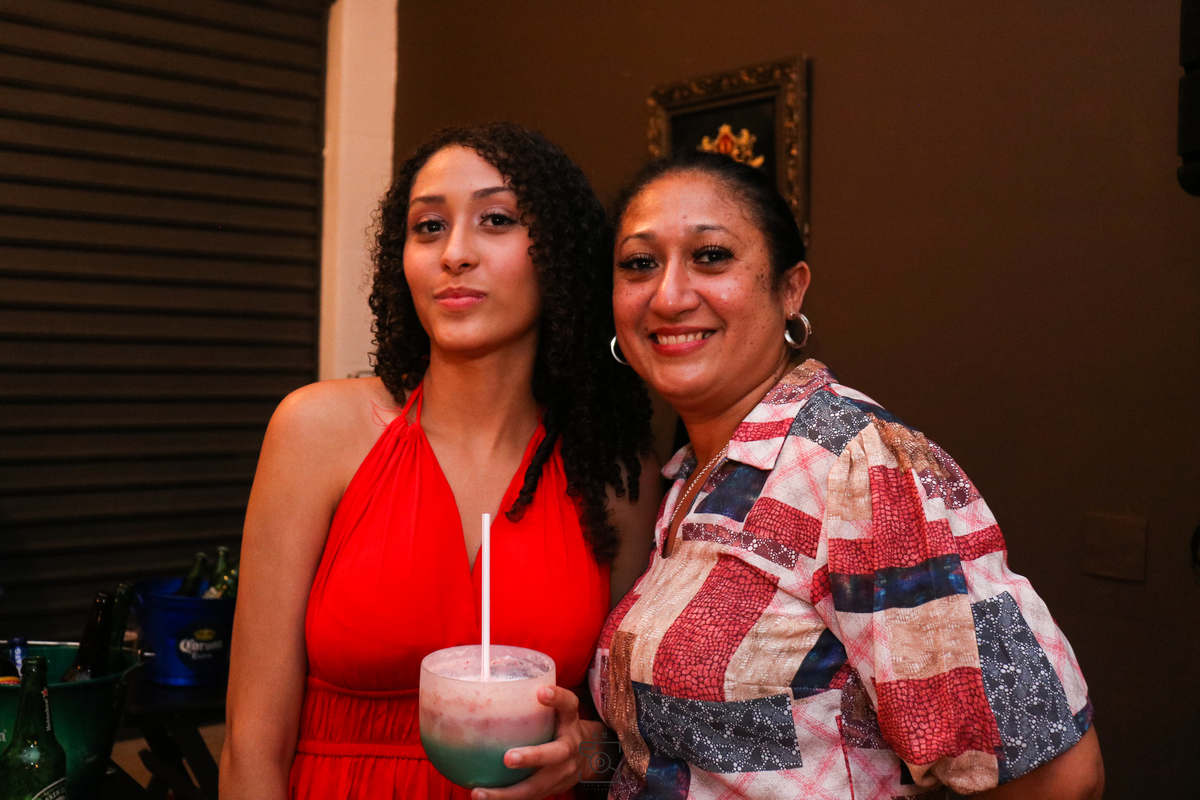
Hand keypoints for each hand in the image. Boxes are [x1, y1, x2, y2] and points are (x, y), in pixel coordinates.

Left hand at [470, 685, 598, 799]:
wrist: (589, 757)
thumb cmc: (558, 725)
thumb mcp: (556, 711)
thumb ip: (532, 702)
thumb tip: (485, 683)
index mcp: (569, 720)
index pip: (568, 704)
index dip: (557, 698)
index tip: (541, 692)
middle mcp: (570, 746)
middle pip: (556, 753)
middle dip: (532, 757)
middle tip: (507, 758)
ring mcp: (563, 772)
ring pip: (537, 786)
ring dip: (507, 793)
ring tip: (479, 793)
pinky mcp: (553, 790)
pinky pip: (528, 798)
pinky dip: (505, 799)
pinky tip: (482, 797)